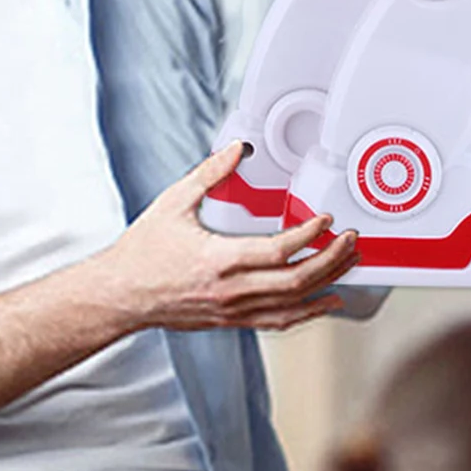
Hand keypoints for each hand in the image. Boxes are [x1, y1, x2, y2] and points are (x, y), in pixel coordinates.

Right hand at [96, 142, 359, 333]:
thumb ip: (209, 174)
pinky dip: (307, 313)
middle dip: (332, 260)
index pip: (279, 250)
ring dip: (327, 284)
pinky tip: (325, 302)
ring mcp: (233, 310)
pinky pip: (278, 321)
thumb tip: (236, 148)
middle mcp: (230, 290)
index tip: (324, 219)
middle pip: (297, 280)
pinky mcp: (231, 321)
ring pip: (293, 305)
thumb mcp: (173, 203)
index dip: (309, 234)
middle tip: (349, 241)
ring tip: (348, 265)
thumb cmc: (142, 253)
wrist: (121, 295)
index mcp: (219, 260)